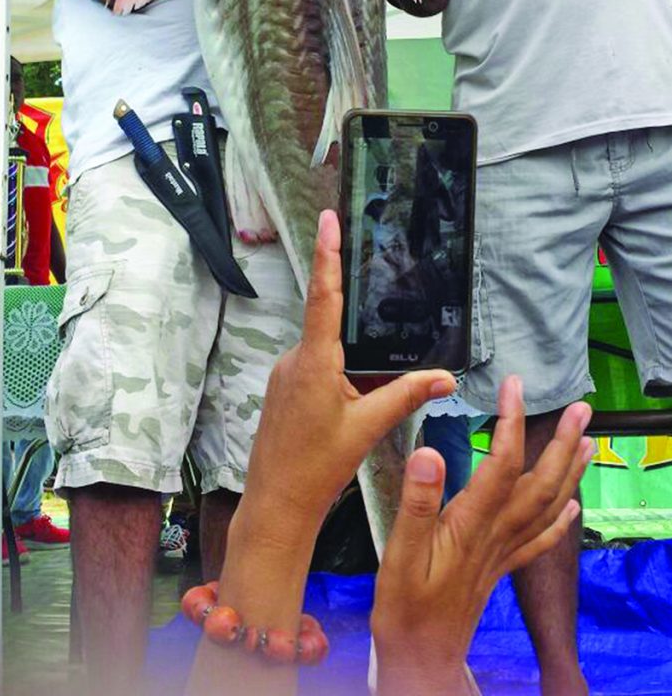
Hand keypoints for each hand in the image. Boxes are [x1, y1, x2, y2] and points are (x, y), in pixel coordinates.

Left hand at [235, 208, 455, 546]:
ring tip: (366, 387)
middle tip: (378, 297)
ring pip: (326, 348)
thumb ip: (406, 395)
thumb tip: (447, 377)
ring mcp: (286, 372)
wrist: (276, 504)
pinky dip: (339, 372)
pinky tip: (352, 398)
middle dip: (356, 317)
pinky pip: (316, 365)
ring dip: (350, 358)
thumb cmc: (317, 468)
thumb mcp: (368, 429)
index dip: (328, 254)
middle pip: (331, 321)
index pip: (324, 295)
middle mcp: (296, 359)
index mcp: (316, 361)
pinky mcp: (284, 386)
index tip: (329, 219)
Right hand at [372, 375, 593, 693]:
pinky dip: (561, 520)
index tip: (513, 386)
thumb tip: (430, 452)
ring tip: (587, 441)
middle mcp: (495, 535)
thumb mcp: (400, 554)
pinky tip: (572, 505)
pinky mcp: (499, 568)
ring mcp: (501, 553)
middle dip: (561, 444)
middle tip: (581, 410)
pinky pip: (539, 541)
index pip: (503, 464)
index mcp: (471, 525)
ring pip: (546, 507)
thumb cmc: (405, 610)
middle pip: (539, 483)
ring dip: (569, 472)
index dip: (511, 421)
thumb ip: (417, 503)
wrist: (421, 660)